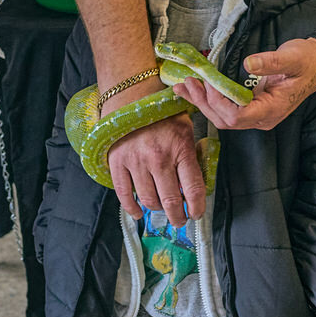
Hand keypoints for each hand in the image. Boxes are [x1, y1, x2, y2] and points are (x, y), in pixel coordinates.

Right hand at [104, 79, 203, 228]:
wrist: (132, 96)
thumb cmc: (163, 114)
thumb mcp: (186, 130)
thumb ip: (191, 157)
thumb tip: (194, 189)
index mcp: (181, 149)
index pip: (194, 190)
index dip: (197, 208)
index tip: (196, 214)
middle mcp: (159, 158)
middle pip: (171, 201)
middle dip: (178, 217)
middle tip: (179, 220)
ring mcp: (137, 161)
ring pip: (149, 200)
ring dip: (157, 210)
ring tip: (161, 209)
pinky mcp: (118, 162)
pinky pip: (125, 194)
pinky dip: (132, 208)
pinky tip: (139, 212)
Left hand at [180, 36, 315, 131]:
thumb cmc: (307, 61)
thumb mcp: (291, 58)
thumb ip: (270, 62)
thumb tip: (249, 64)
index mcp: (272, 109)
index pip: (237, 116)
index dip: (218, 102)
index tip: (207, 83)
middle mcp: (262, 117)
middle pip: (225, 120)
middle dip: (204, 103)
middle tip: (187, 83)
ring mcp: (257, 114)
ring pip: (223, 117)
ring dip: (202, 102)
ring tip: (184, 86)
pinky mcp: (252, 106)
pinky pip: (227, 109)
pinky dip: (210, 99)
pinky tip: (197, 88)